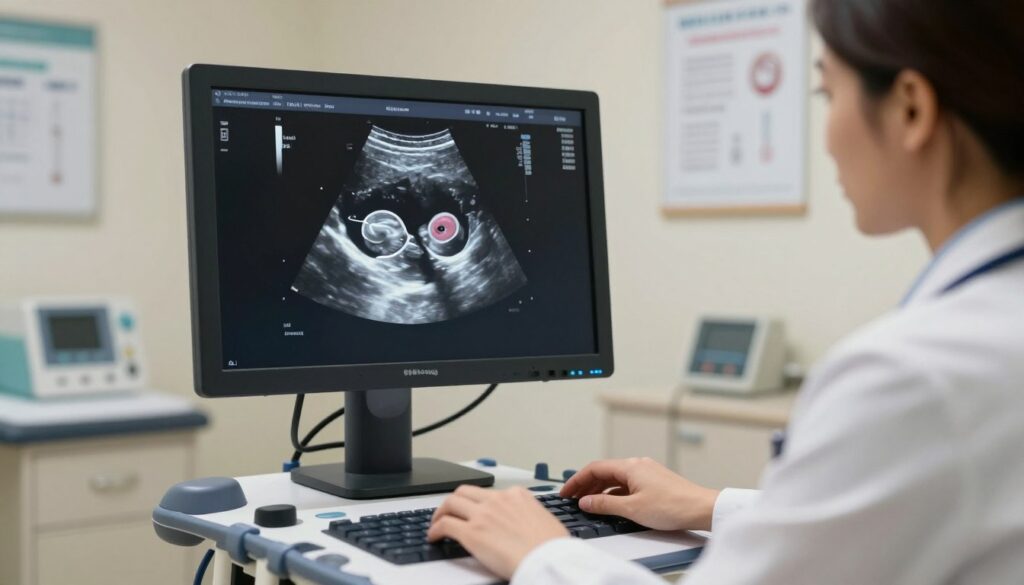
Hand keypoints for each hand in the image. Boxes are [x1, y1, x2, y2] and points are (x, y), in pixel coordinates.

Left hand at [428, 485, 568, 579]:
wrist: (549, 560)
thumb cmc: (552, 546)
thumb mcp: (545, 519)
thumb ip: (529, 514)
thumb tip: (526, 521)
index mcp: (516, 495)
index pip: (489, 492)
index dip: (477, 502)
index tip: (474, 509)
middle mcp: (497, 500)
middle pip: (465, 491)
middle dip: (454, 501)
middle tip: (450, 512)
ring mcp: (482, 515)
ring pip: (450, 503)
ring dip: (441, 512)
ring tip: (437, 523)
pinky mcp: (471, 533)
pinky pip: (444, 525)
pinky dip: (435, 530)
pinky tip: (434, 537)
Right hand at [561, 457, 719, 530]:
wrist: (701, 508)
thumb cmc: (672, 506)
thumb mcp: (632, 509)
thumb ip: (605, 505)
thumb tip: (586, 502)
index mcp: (630, 466)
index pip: (594, 468)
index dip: (576, 480)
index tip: (566, 492)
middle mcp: (637, 465)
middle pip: (604, 472)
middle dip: (586, 485)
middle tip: (573, 499)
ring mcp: (647, 473)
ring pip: (616, 479)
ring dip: (600, 490)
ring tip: (589, 504)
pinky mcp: (654, 482)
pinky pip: (627, 484)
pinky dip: (614, 493)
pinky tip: (611, 505)